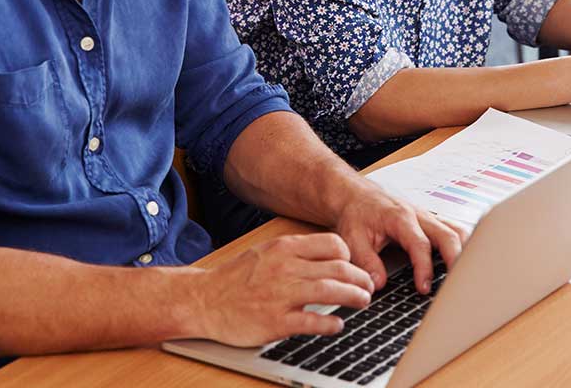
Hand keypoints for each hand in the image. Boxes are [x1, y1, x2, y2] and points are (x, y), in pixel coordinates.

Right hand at [189, 233, 374, 344]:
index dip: (351, 257)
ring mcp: (281, 295)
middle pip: (339, 268)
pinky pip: (313, 323)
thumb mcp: (265, 253)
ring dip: (354, 297)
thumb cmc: (235, 278)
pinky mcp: (276, 322)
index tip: (355, 267)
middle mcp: (285, 268)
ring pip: (332, 291)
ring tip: (362, 302)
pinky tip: (337, 325)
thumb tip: (328, 258)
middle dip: (360, 279)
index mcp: (284, 248)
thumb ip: (295, 254)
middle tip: (368, 288)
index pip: (333, 244)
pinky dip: (332, 324)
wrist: (203, 300)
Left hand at [333, 179, 463, 293]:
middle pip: (448, 235)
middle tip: (457, 285)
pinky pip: (453, 231)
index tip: (424, 288)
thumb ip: (365, 261)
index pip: (420, 244)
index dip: (424, 268)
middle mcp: (419, 215)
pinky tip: (463, 262)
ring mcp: (427, 218)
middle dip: (456, 260)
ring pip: (456, 231)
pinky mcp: (430, 222)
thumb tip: (379, 283)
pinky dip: (462, 246)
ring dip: (464, 251)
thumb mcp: (352, 238)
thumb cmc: (356, 213)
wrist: (355, 194)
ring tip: (466, 276)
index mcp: (400, 218)